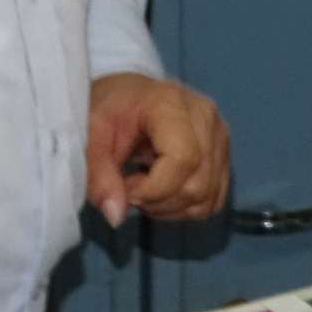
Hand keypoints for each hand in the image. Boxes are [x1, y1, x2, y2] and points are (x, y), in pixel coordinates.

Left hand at [85, 74, 230, 226]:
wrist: (124, 96)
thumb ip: (98, 175)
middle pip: (197, 184)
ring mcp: (218, 136)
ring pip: (206, 197)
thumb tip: (116, 215)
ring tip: (143, 186)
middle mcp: (205, 117)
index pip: (183, 159)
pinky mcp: (222, 154)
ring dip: (168, 207)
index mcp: (172, 103)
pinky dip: (183, 207)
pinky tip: (161, 190)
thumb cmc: (106, 110)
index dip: (153, 189)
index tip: (124, 188)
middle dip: (157, 201)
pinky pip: (212, 200)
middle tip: (129, 186)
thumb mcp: (89, 136)